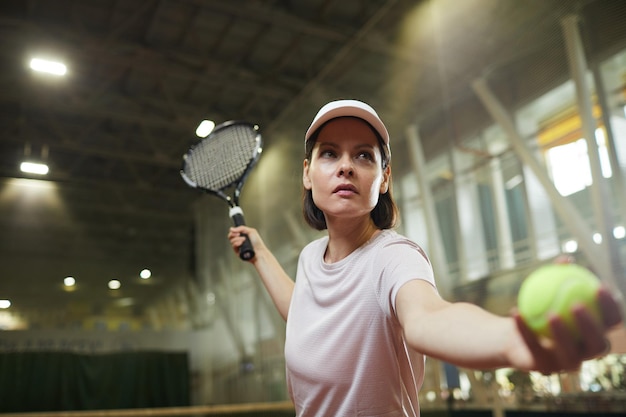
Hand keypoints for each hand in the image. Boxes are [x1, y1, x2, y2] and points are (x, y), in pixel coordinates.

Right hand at [228, 225, 263, 260]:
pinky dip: (237, 244)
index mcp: (242, 236)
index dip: (233, 231)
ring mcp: (238, 247)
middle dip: (234, 234)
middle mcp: (239, 241)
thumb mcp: (251, 231)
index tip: (237, 231)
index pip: (233, 232)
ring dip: (237, 239)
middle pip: (230, 237)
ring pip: (231, 241)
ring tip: (244, 240)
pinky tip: (241, 243)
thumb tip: (231, 229)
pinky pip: (233, 247)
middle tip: (239, 235)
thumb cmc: (257, 242)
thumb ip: (241, 228)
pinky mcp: (237, 252)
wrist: (259, 251)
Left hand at [508, 286, 622, 373]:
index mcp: (595, 333)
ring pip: (569, 354)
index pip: (612, 321)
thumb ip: (557, 276)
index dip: (611, 306)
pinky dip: (524, 329)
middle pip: (598, 343)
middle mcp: (586, 352)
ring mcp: (566, 364)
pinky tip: (516, 311)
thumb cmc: (536, 308)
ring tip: (551, 314)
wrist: (512, 334)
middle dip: (591, 325)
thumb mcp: (546, 289)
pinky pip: (534, 347)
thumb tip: (565, 259)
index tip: (599, 285)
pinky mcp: (543, 368)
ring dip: (562, 334)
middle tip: (576, 304)